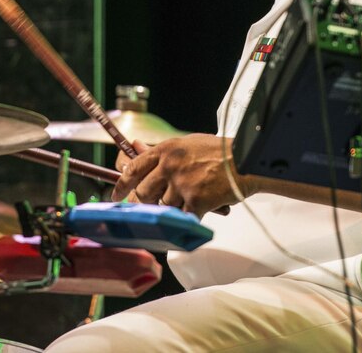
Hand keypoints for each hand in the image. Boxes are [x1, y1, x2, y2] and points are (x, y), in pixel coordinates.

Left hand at [111, 134, 249, 216]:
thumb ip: (162, 152)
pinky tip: (200, 209)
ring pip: (164, 207)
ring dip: (174, 208)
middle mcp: (170, 166)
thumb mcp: (186, 144)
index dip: (121, 185)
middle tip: (155, 205)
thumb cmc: (218, 151)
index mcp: (166, 149)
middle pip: (144, 192)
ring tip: (189, 199)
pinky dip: (190, 217)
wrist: (245, 160)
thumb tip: (135, 148)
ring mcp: (182, 184)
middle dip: (147, 202)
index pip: (133, 168)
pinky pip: (183, 217)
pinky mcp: (196, 201)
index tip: (116, 195)